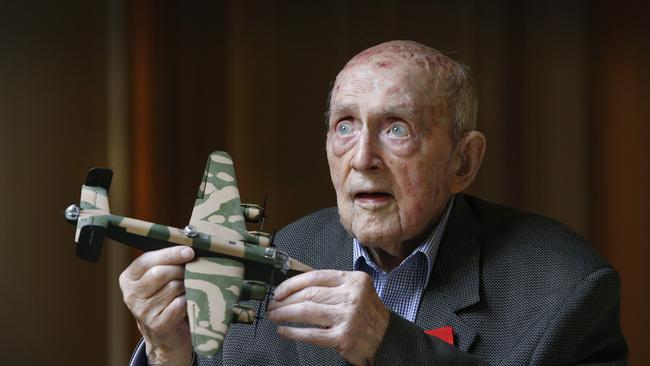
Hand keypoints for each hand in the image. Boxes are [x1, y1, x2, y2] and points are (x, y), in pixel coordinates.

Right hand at [119, 246, 194, 365]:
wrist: (166, 336)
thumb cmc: (165, 300)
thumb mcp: (158, 279)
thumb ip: (165, 263)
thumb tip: (188, 246)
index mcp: (128, 279)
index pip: (146, 260)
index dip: (170, 254)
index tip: (189, 251)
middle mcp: (131, 295)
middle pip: (160, 273)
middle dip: (181, 269)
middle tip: (193, 270)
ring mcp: (142, 312)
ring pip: (173, 288)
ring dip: (187, 286)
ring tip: (188, 288)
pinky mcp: (157, 324)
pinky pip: (180, 303)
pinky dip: (188, 300)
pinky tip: (189, 301)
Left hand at [266, 270, 389, 365]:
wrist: (388, 339)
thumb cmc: (368, 315)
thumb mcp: (357, 291)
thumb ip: (332, 285)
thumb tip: (296, 286)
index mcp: (353, 280)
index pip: (315, 277)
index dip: (292, 283)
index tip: (279, 290)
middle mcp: (351, 296)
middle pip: (308, 294)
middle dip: (285, 300)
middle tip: (273, 304)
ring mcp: (347, 317)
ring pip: (306, 312)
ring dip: (285, 314)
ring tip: (274, 316)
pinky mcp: (343, 337)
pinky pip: (311, 334)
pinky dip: (293, 332)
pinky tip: (284, 331)